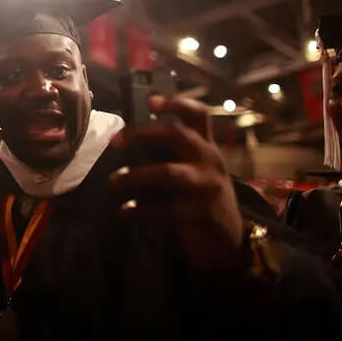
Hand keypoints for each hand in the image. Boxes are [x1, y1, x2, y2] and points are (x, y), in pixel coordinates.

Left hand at [110, 96, 244, 274]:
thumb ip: (168, 152)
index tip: (150, 101)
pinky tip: (125, 212)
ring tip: (113, 182)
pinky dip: (142, 211)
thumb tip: (125, 138)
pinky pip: (168, 210)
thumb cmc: (198, 195)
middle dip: (143, 133)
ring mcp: (210, 186)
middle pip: (178, 135)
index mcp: (205, 145)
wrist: (228, 238)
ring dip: (136, 177)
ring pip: (170, 174)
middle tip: (115, 141)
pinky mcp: (205, 213)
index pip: (198, 114)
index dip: (176, 102)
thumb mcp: (190, 168)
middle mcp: (210, 159)